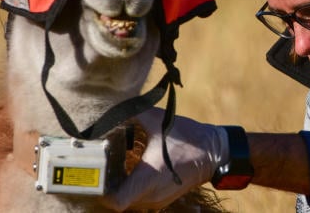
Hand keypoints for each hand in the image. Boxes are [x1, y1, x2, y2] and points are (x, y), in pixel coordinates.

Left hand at [103, 107, 227, 210]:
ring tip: (115, 166)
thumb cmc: (187, 137)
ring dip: (121, 187)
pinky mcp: (162, 199)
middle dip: (108, 185)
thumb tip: (111, 107)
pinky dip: (133, 188)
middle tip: (102, 165)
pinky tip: (132, 169)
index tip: (96, 174)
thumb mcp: (158, 121)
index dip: (101, 191)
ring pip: (129, 201)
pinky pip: (140, 199)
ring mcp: (157, 200)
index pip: (115, 201)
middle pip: (118, 201)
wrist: (213, 152)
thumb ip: (132, 113)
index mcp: (148, 178)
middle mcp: (151, 195)